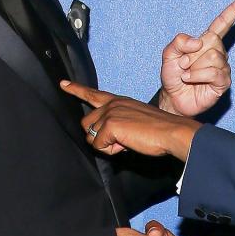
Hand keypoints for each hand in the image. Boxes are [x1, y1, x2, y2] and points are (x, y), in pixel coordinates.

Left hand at [61, 83, 198, 160]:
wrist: (172, 132)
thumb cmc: (159, 131)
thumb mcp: (135, 122)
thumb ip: (118, 124)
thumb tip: (105, 138)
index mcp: (119, 101)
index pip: (93, 94)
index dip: (76, 89)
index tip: (63, 84)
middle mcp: (112, 103)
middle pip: (87, 124)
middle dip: (100, 137)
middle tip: (122, 140)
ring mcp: (110, 112)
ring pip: (92, 136)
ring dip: (107, 145)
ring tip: (127, 141)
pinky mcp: (109, 125)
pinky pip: (99, 145)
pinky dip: (112, 150)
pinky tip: (127, 144)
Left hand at [157, 0, 234, 117]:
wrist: (173, 97)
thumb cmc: (173, 74)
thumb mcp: (169, 53)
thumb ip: (179, 41)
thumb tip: (198, 43)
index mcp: (207, 41)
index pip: (223, 22)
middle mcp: (218, 52)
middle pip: (213, 40)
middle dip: (193, 52)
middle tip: (184, 64)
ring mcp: (222, 67)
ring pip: (213, 56)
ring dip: (194, 66)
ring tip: (187, 74)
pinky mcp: (223, 82)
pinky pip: (214, 72)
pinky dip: (197, 75)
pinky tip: (190, 79)